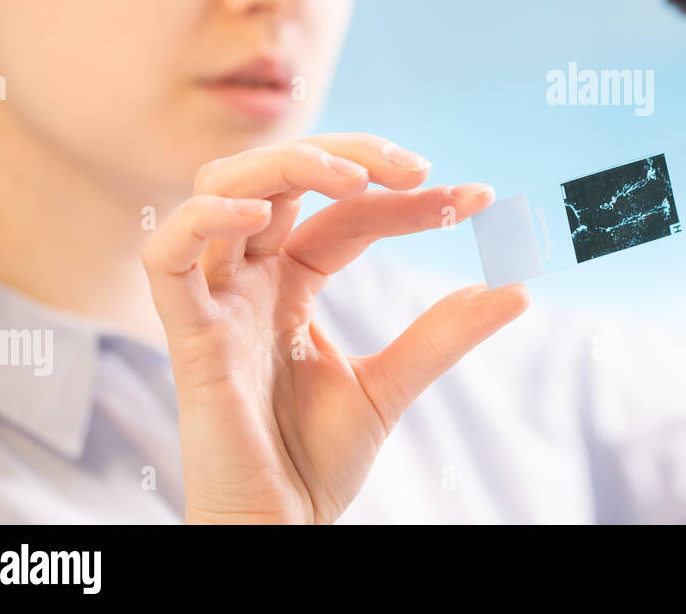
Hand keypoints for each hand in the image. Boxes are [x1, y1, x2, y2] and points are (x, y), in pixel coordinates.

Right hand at [141, 133, 527, 523]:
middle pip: (283, 176)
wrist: (279, 530)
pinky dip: (204, 219)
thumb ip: (444, 333)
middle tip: (419, 169)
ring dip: (286, 164)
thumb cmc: (315, 462)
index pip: (347, 212)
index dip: (409, 200)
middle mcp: (250, 279)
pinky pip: (167, 258)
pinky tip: (261, 212)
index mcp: (290, 282)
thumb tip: (518, 289)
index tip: (481, 200)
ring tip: (355, 180)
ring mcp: (215, 302)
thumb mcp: (392, 383)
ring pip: (220, 188)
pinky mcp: (188, 338)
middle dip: (349, 155)